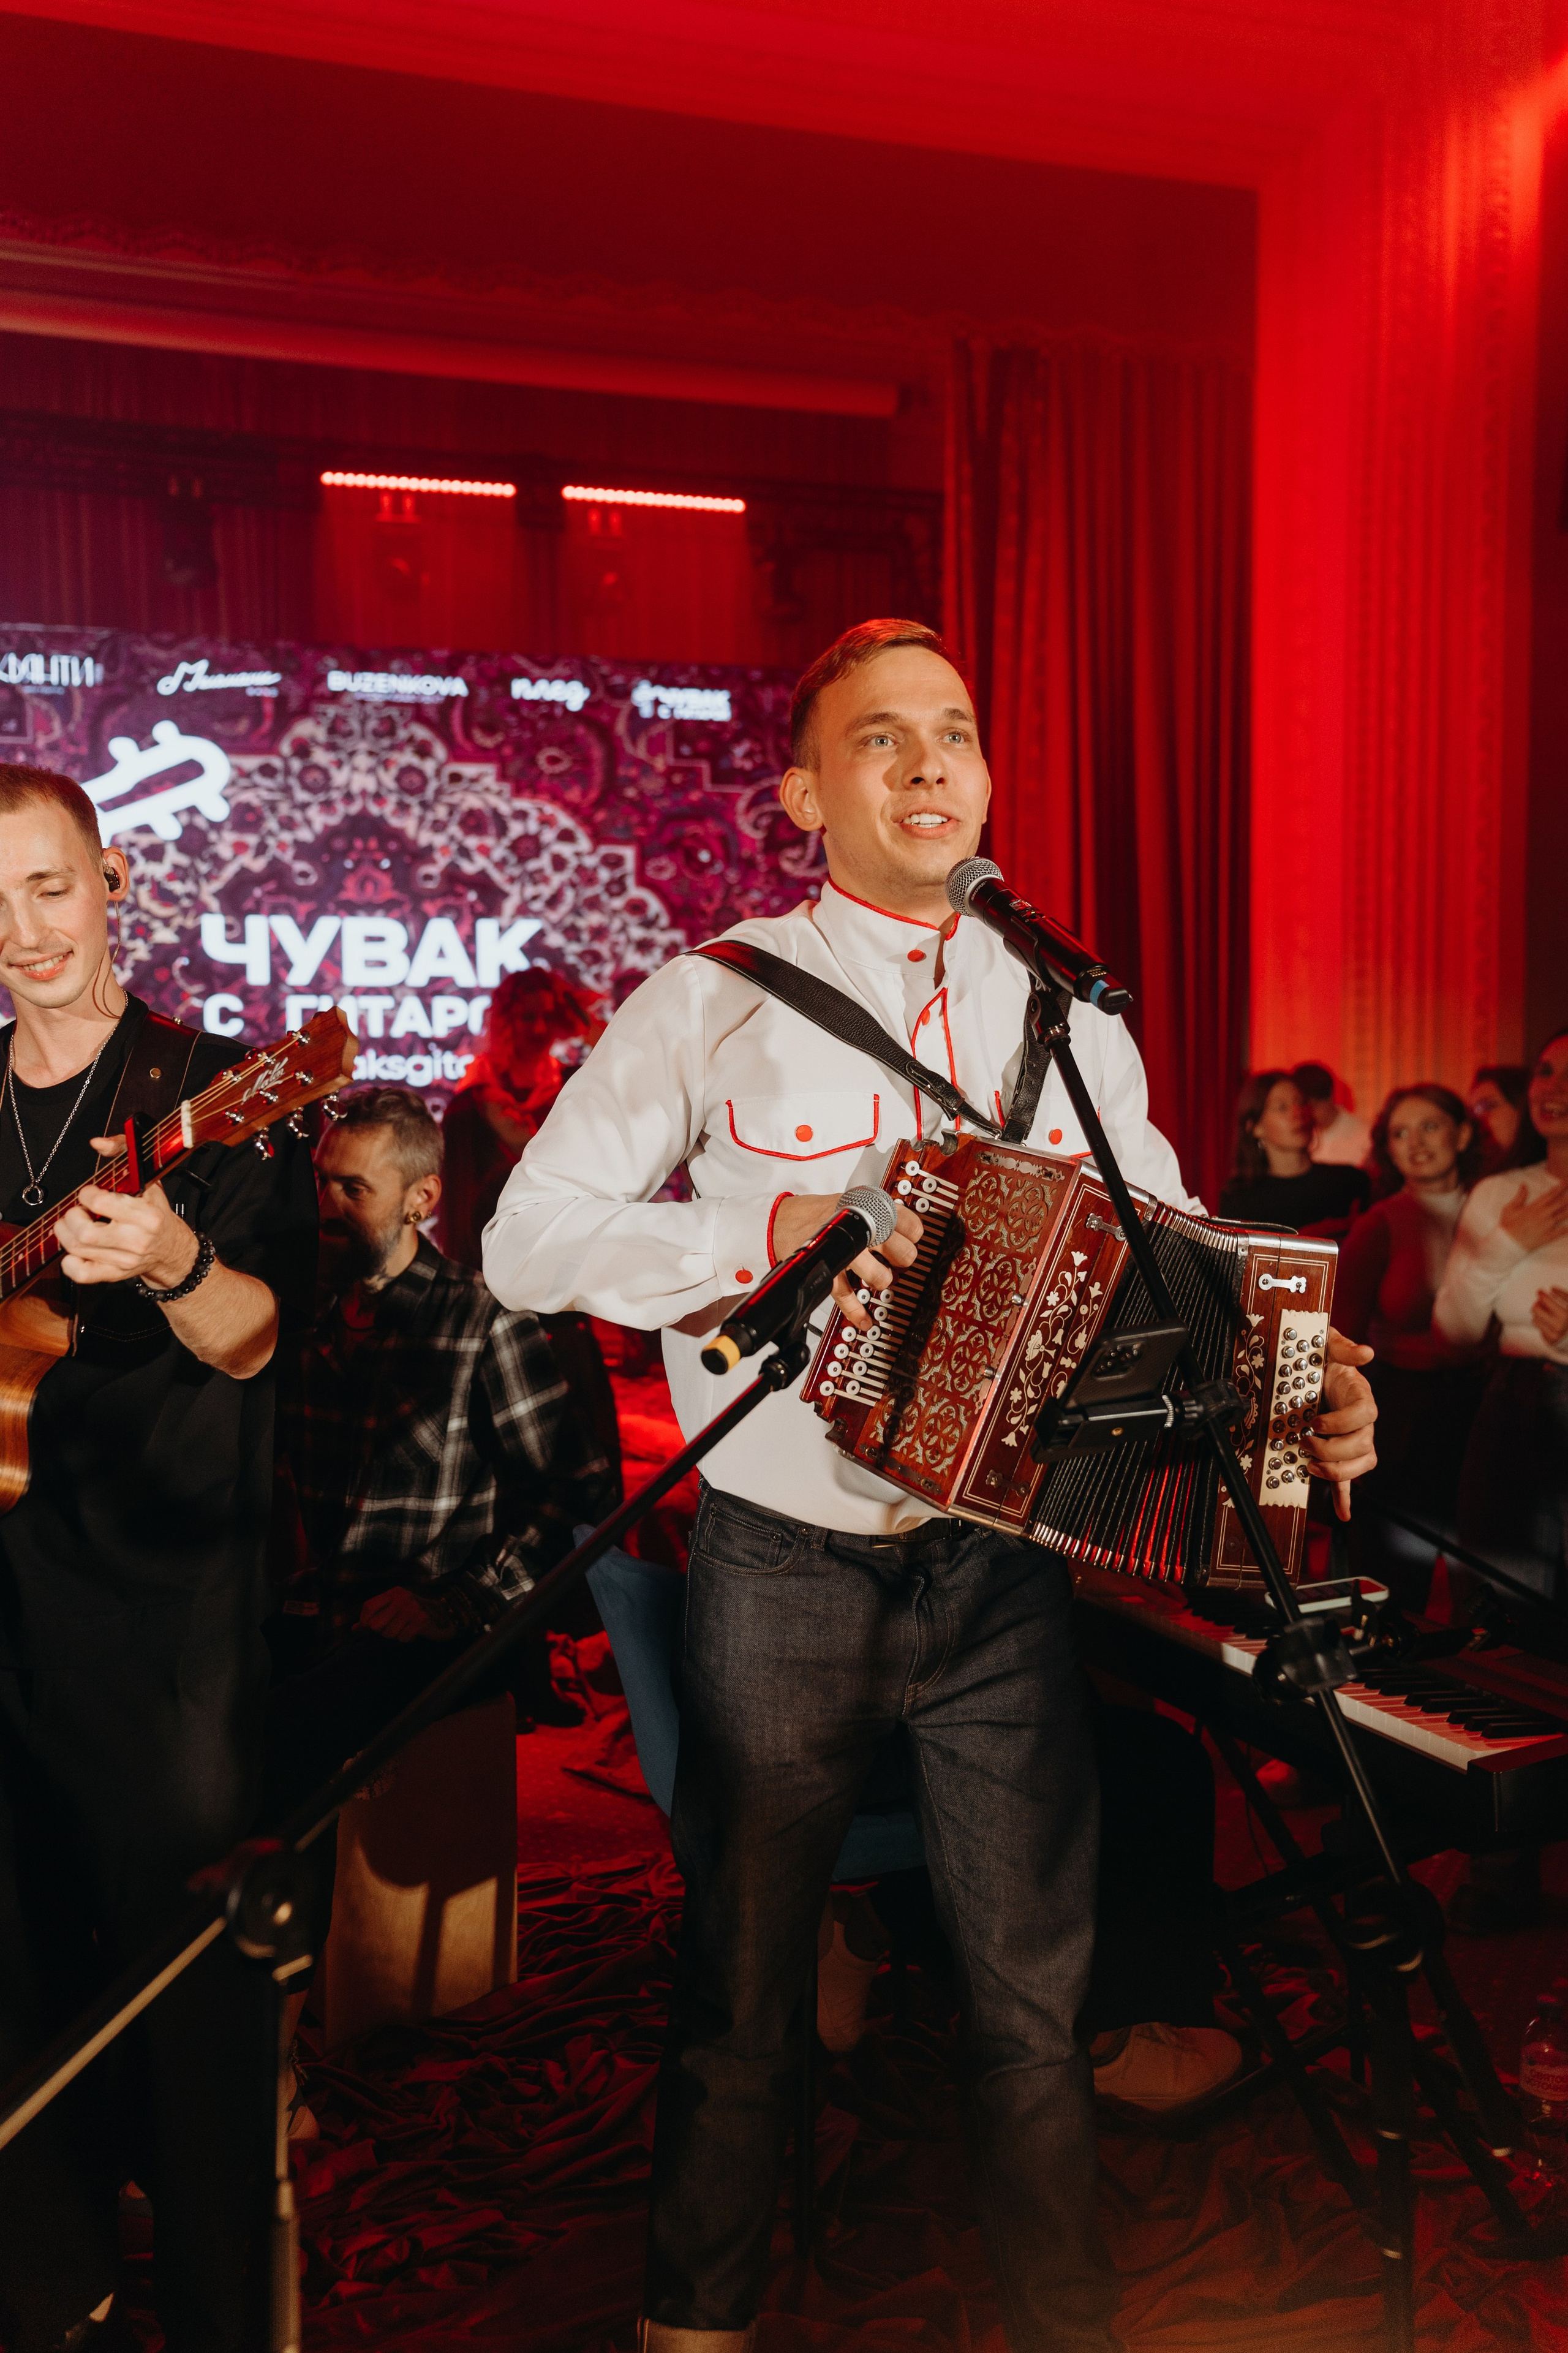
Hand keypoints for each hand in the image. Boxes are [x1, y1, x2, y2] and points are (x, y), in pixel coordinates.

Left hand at [54, 1140, 199, 1288]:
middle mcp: (136, 1240)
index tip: (91, 1194)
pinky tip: (74, 1250)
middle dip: (72, 1217)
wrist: (172, 1250)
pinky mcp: (114, 1274)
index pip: (100, 1203)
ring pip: (77, 1249)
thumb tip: (97, 1143)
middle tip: (78, 1211)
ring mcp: (124, 1260)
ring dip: (66, 1233)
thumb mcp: (148, 1181)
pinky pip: (82, 1274)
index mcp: (146, 1215)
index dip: (87, 1194)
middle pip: (84, 1232)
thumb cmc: (157, 1214)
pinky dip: (69, 1263)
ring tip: (73, 1225)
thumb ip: (124, 1153)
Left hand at [358, 1586, 444, 1641]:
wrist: (445, 1616)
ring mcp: (413, 1608)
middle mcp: (403, 1597)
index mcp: (394, 1592)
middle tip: (394, 1628)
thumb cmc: (414, 1615)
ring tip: (406, 1629)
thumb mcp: (394, 1610)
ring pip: (389, 1634)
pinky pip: (403, 1638)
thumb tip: (354, 1629)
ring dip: (396, 1636)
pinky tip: (414, 1632)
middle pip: (376, 1624)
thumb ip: (374, 1618)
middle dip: (382, 1632)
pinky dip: (407, 1639)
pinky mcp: (422, 1620)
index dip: (364, 1621)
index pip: (369, 1606)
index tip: (368, 1629)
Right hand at [768, 1191, 923, 1331]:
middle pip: (900, 1251)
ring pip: (878, 1275)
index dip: (913, 1234)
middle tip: (897, 1258)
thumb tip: (906, 1230)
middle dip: (903, 1259)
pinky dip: (857, 1312)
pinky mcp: (828, 1270)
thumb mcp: (854, 1201)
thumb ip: (880, 1213)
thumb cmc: (822, 1213)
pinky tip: (866, 1320)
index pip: (909, 1223)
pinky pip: (847, 1296)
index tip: (911, 1237)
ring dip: (883, 1279)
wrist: (784, 1219)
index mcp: (869, 1209)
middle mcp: (859, 1230)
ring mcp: (844, 1252)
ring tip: (879, 1277)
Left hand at [1304, 1326, 1377, 1520]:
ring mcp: (1354, 1441)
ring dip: (1337, 1471)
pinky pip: (1349, 1480)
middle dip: (1334, 1449)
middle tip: (1306, 1444)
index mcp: (1361, 1397)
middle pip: (1363, 1445)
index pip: (1365, 1414)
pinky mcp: (1341, 1455)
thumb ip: (1344, 1346)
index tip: (1317, 1422)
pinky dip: (1345, 1497)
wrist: (1315, 1372)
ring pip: (1360, 1464)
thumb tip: (1366, 1352)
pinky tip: (1342, 1513)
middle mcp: (1363, 1423)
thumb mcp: (1328, 1345)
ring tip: (1311, 1465)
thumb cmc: (1323, 1359)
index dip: (1343, 1422)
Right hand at [1499, 1178, 1567, 1256]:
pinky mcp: (1549, 1236)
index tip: (1566, 1182)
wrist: (1508, 1243)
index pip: (1551, 1194)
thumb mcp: (1510, 1208)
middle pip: (1561, 1202)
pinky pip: (1563, 1231)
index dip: (1560, 1187)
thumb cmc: (1507, 1225)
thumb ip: (1520, 1196)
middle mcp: (1543, 1214)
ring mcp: (1547, 1225)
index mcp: (1534, 1207)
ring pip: (1564, 1215)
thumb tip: (1524, 1184)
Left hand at [1531, 1286, 1567, 1347]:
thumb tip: (1551, 1288)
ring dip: (1538, 1314)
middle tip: (1539, 1302)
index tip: (1540, 1291)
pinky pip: (1538, 1328)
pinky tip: (1548, 1322)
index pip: (1547, 1301)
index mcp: (1566, 1315)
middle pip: (1536, 1309)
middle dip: (1537, 1304)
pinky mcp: (1550, 1341)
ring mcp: (1554, 1335)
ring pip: (1535, 1319)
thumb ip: (1563, 1295)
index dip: (1542, 1295)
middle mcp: (1559, 1326)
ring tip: (1545, 1312)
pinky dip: (1541, 1323)